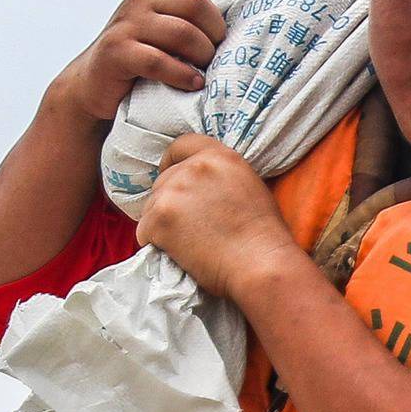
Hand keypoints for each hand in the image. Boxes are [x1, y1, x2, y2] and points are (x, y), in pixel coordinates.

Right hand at [53, 0, 250, 125]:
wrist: (93, 83)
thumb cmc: (144, 58)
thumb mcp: (168, 31)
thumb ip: (196, 20)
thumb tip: (249, 23)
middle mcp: (145, 0)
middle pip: (197, 3)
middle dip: (216, 31)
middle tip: (217, 53)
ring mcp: (129, 24)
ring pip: (182, 32)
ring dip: (202, 55)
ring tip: (205, 71)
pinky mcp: (118, 51)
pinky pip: (158, 60)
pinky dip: (182, 74)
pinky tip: (193, 83)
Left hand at [135, 135, 299, 296]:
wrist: (262, 266)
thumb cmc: (265, 237)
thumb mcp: (249, 188)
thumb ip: (221, 177)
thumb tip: (200, 187)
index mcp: (220, 157)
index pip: (182, 145)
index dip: (172, 161)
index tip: (169, 174)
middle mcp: (194, 168)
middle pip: (164, 180)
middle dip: (170, 201)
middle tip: (187, 226)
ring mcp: (174, 192)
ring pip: (152, 206)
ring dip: (163, 224)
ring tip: (187, 244)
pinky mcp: (160, 219)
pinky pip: (145, 230)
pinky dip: (156, 243)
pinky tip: (178, 254)